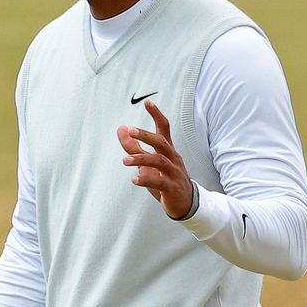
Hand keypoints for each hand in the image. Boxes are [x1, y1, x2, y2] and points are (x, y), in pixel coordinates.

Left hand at [118, 99, 194, 218]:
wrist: (185, 203)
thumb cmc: (165, 179)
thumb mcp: (148, 162)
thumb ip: (134, 147)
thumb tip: (121, 129)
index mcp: (168, 150)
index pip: (164, 128)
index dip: (157, 115)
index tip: (147, 102)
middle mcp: (173, 158)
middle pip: (161, 142)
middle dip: (145, 135)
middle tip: (129, 130)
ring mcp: (174, 173)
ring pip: (159, 161)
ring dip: (141, 158)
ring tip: (125, 160)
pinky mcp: (172, 188)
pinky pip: (160, 182)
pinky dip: (146, 179)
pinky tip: (134, 179)